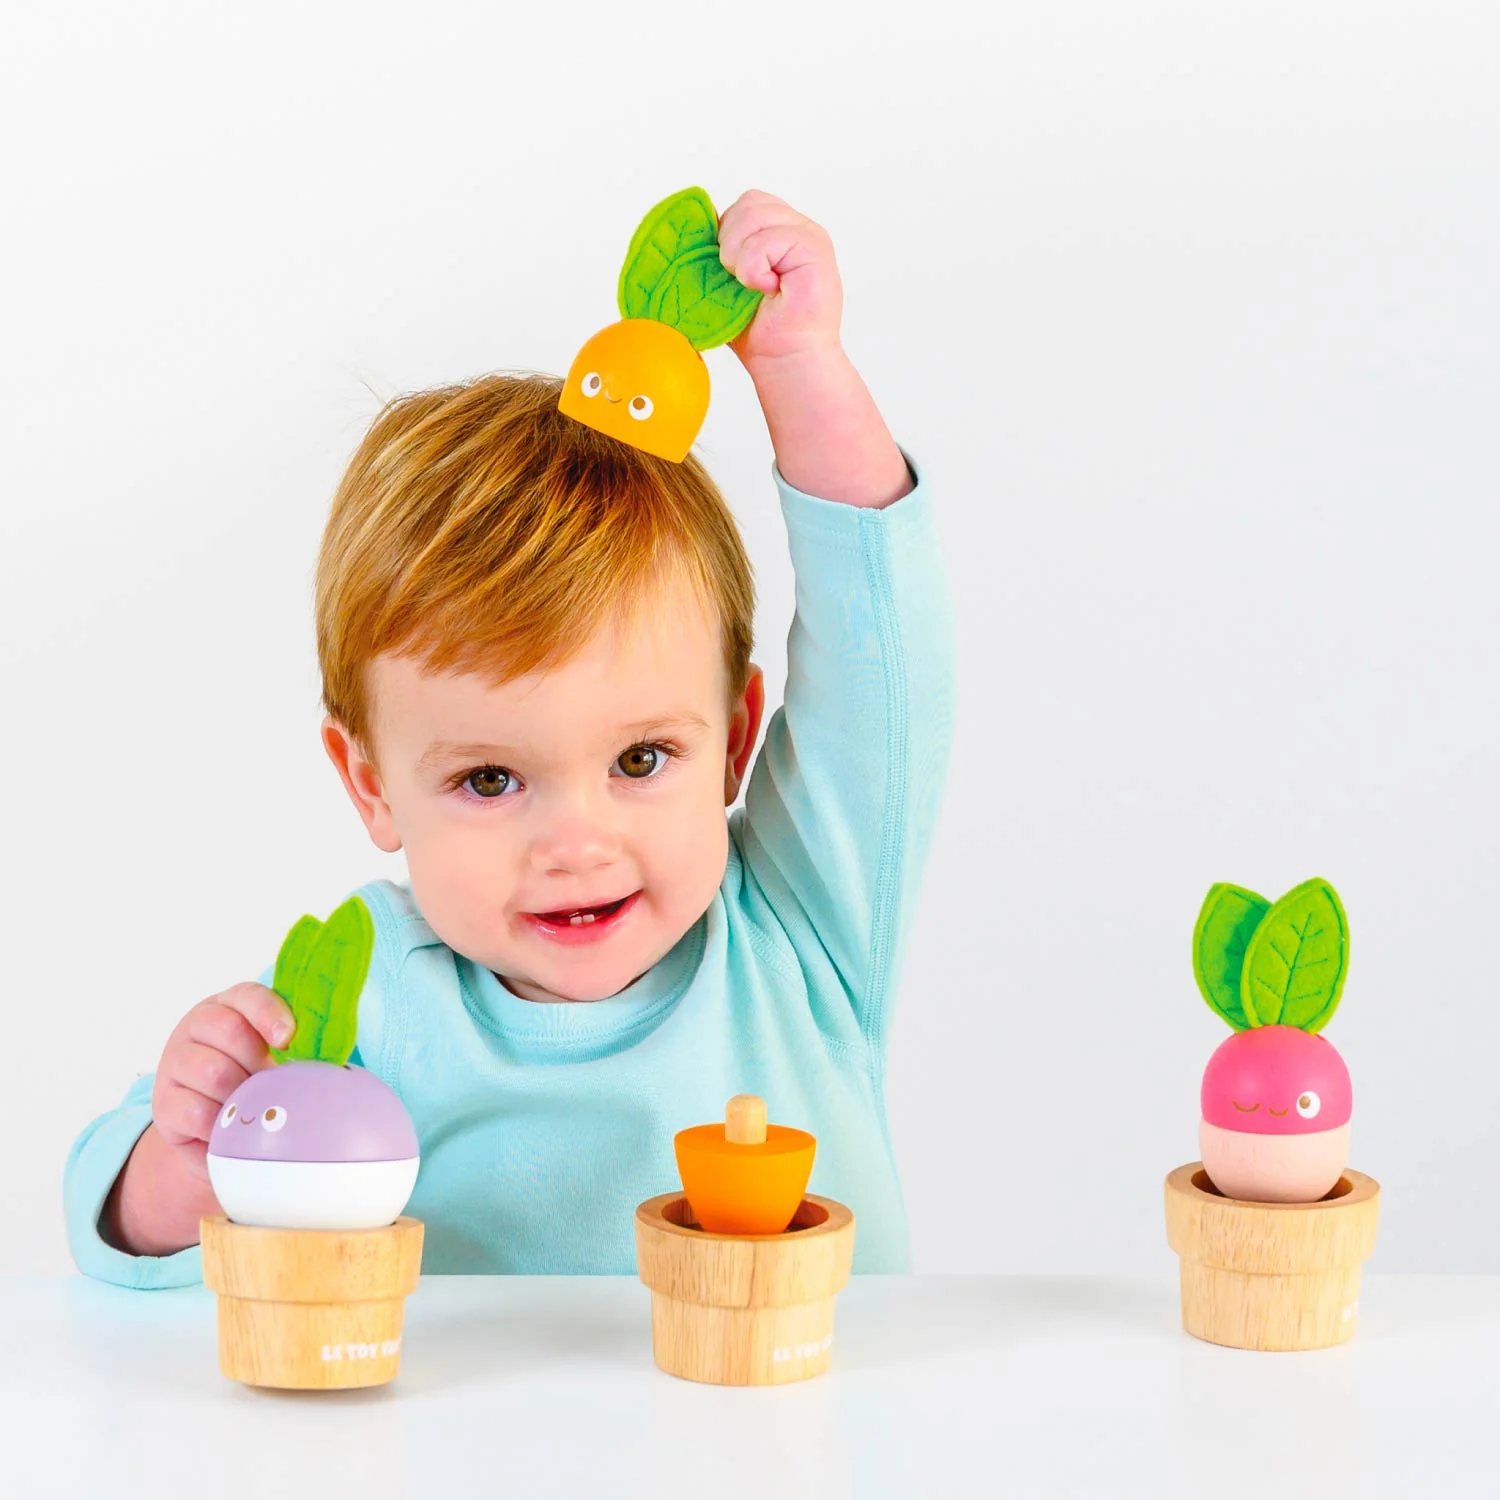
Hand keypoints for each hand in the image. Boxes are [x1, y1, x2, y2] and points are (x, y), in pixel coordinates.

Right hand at [102, 982, 293, 1254]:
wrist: (214, 1128)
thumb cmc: (256, 1082)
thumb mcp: (275, 1058)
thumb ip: (295, 1048)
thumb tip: (332, 1059)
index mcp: (231, 1005)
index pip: (249, 996)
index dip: (270, 1013)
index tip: (289, 1038)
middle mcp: (198, 1025)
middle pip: (228, 1029)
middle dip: (257, 1060)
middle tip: (270, 1082)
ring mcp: (175, 1061)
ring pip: (212, 1071)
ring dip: (240, 1093)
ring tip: (250, 1105)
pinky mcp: (163, 1102)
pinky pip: (193, 1110)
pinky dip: (217, 1122)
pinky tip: (227, 1126)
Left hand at [717, 189, 842, 367]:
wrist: (786, 362)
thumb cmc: (758, 330)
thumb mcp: (726, 281)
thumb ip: (717, 249)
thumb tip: (690, 228)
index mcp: (778, 229)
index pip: (745, 204)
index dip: (727, 234)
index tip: (733, 274)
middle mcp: (796, 226)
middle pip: (748, 202)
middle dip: (730, 243)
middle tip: (742, 282)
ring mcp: (808, 233)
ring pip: (753, 214)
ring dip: (740, 257)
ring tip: (754, 286)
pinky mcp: (815, 247)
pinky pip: (764, 241)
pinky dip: (753, 270)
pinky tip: (768, 290)